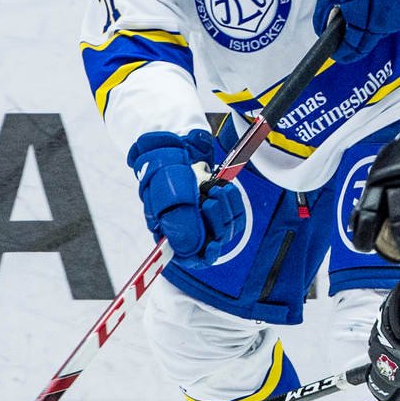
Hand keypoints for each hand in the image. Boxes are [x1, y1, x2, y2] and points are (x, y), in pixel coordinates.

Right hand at [128, 130, 245, 267]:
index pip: (187, 257)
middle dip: (215, 222)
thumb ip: (177, 219)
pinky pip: (235, 215)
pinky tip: (224, 188)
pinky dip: (233, 201)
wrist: (177, 143)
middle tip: (209, 200)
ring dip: (225, 209)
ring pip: (225, 230)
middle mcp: (186, 228)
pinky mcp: (219, 206)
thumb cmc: (165, 166)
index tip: (213, 245)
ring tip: (214, 188)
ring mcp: (203, 217)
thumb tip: (191, 248)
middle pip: (210, 244)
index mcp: (166, 230)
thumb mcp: (166, 190)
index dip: (202, 256)